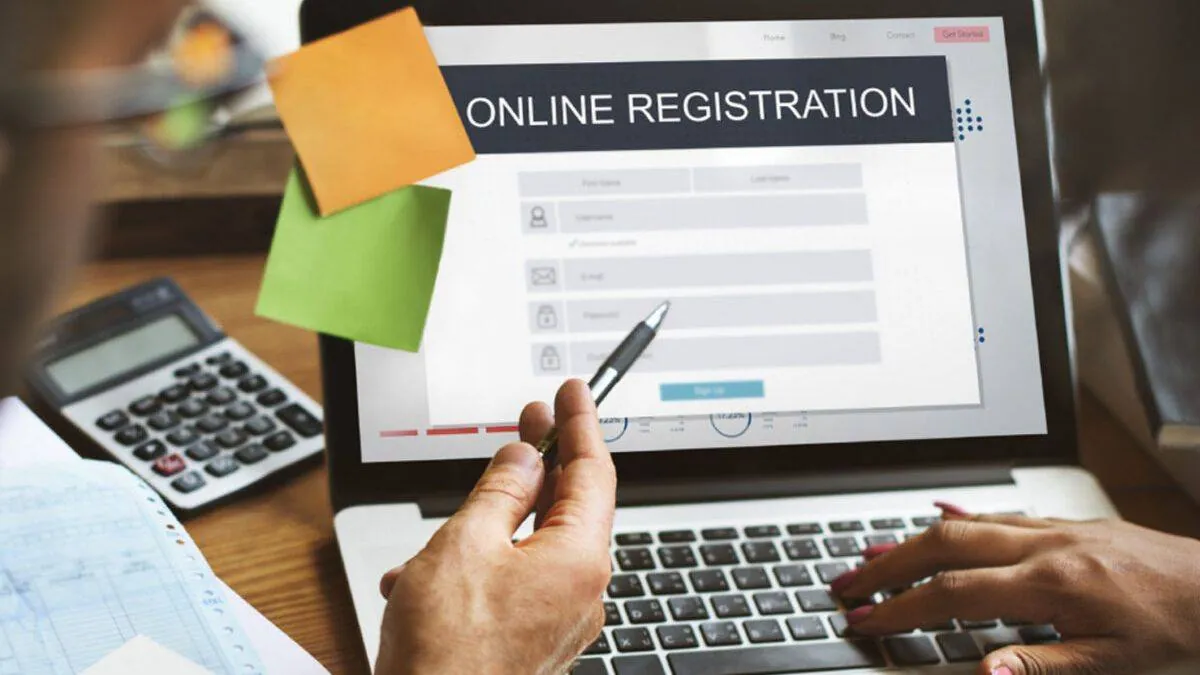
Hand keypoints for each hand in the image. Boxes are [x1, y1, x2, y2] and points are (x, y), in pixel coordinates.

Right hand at [374, 380, 615, 674]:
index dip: (580, 424)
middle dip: (538, 464)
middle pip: (567, 507)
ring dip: (485, 528)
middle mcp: (581, 592)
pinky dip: (475, 568)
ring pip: (529, 547)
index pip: (593, 471)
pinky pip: (512, 584)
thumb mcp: (466, 542)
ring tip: (438, 532)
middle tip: (530, 421)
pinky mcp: (532, 641)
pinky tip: (427, 577)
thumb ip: (500, 490)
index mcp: (579, 559)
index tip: (573, 392)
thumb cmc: (448, 650)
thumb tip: (524, 458)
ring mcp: (558, 621)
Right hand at [835, 505, 1199, 674]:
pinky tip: (940, 515)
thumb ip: (1043, 666)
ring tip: (872, 556)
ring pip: (966, 524)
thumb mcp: (1117, 666)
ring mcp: (1056, 529)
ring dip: (912, 539)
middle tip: (846, 584)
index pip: (953, 594)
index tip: (864, 620)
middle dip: (887, 565)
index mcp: (1053, 584)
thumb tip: (984, 674)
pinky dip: (960, 517)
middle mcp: (1046, 546)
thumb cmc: (1181, 630)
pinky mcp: (1069, 525)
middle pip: (943, 544)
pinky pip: (1000, 514)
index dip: (900, 608)